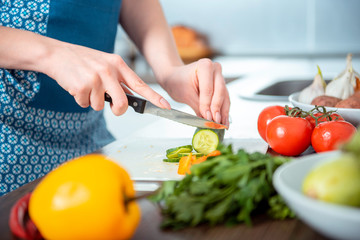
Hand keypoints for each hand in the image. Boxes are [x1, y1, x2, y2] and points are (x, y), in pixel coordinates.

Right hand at [45, 42, 170, 115]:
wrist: (57, 54)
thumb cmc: (83, 61)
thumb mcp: (105, 64)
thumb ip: (118, 79)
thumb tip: (130, 98)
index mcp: (118, 65)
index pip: (140, 84)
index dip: (154, 98)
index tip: (166, 106)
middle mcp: (109, 71)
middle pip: (121, 103)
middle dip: (116, 109)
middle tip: (109, 104)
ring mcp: (95, 78)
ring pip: (100, 106)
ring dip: (92, 101)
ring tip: (86, 86)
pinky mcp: (81, 86)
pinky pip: (85, 104)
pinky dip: (80, 100)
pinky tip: (77, 86)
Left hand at [159, 58, 229, 125]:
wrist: (175, 77)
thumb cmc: (177, 81)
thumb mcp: (185, 94)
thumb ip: (198, 107)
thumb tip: (208, 120)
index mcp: (205, 65)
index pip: (208, 89)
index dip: (208, 105)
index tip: (208, 118)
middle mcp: (215, 69)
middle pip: (219, 92)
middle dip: (217, 109)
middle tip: (216, 122)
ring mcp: (219, 77)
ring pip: (224, 96)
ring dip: (223, 112)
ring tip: (222, 125)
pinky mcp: (221, 85)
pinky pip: (224, 99)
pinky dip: (223, 110)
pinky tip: (223, 121)